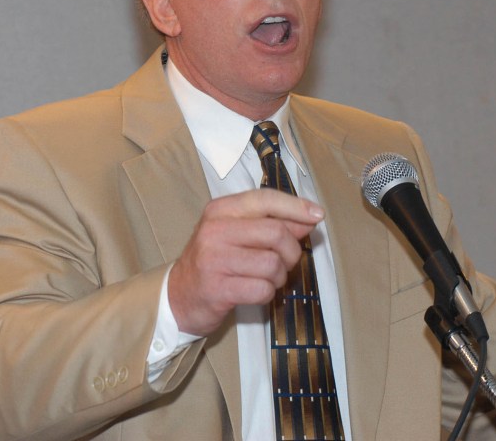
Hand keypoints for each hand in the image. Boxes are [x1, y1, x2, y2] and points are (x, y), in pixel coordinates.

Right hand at [167, 188, 324, 336]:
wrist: (179, 295)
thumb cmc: (214, 260)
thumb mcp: (237, 234)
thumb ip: (271, 223)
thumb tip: (309, 218)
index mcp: (220, 210)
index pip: (264, 199)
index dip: (296, 206)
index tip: (317, 215)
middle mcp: (214, 230)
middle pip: (276, 233)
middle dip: (291, 251)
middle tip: (284, 262)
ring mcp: (214, 259)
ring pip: (273, 264)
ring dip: (279, 276)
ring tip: (265, 279)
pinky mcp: (218, 288)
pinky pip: (263, 289)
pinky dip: (268, 293)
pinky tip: (254, 292)